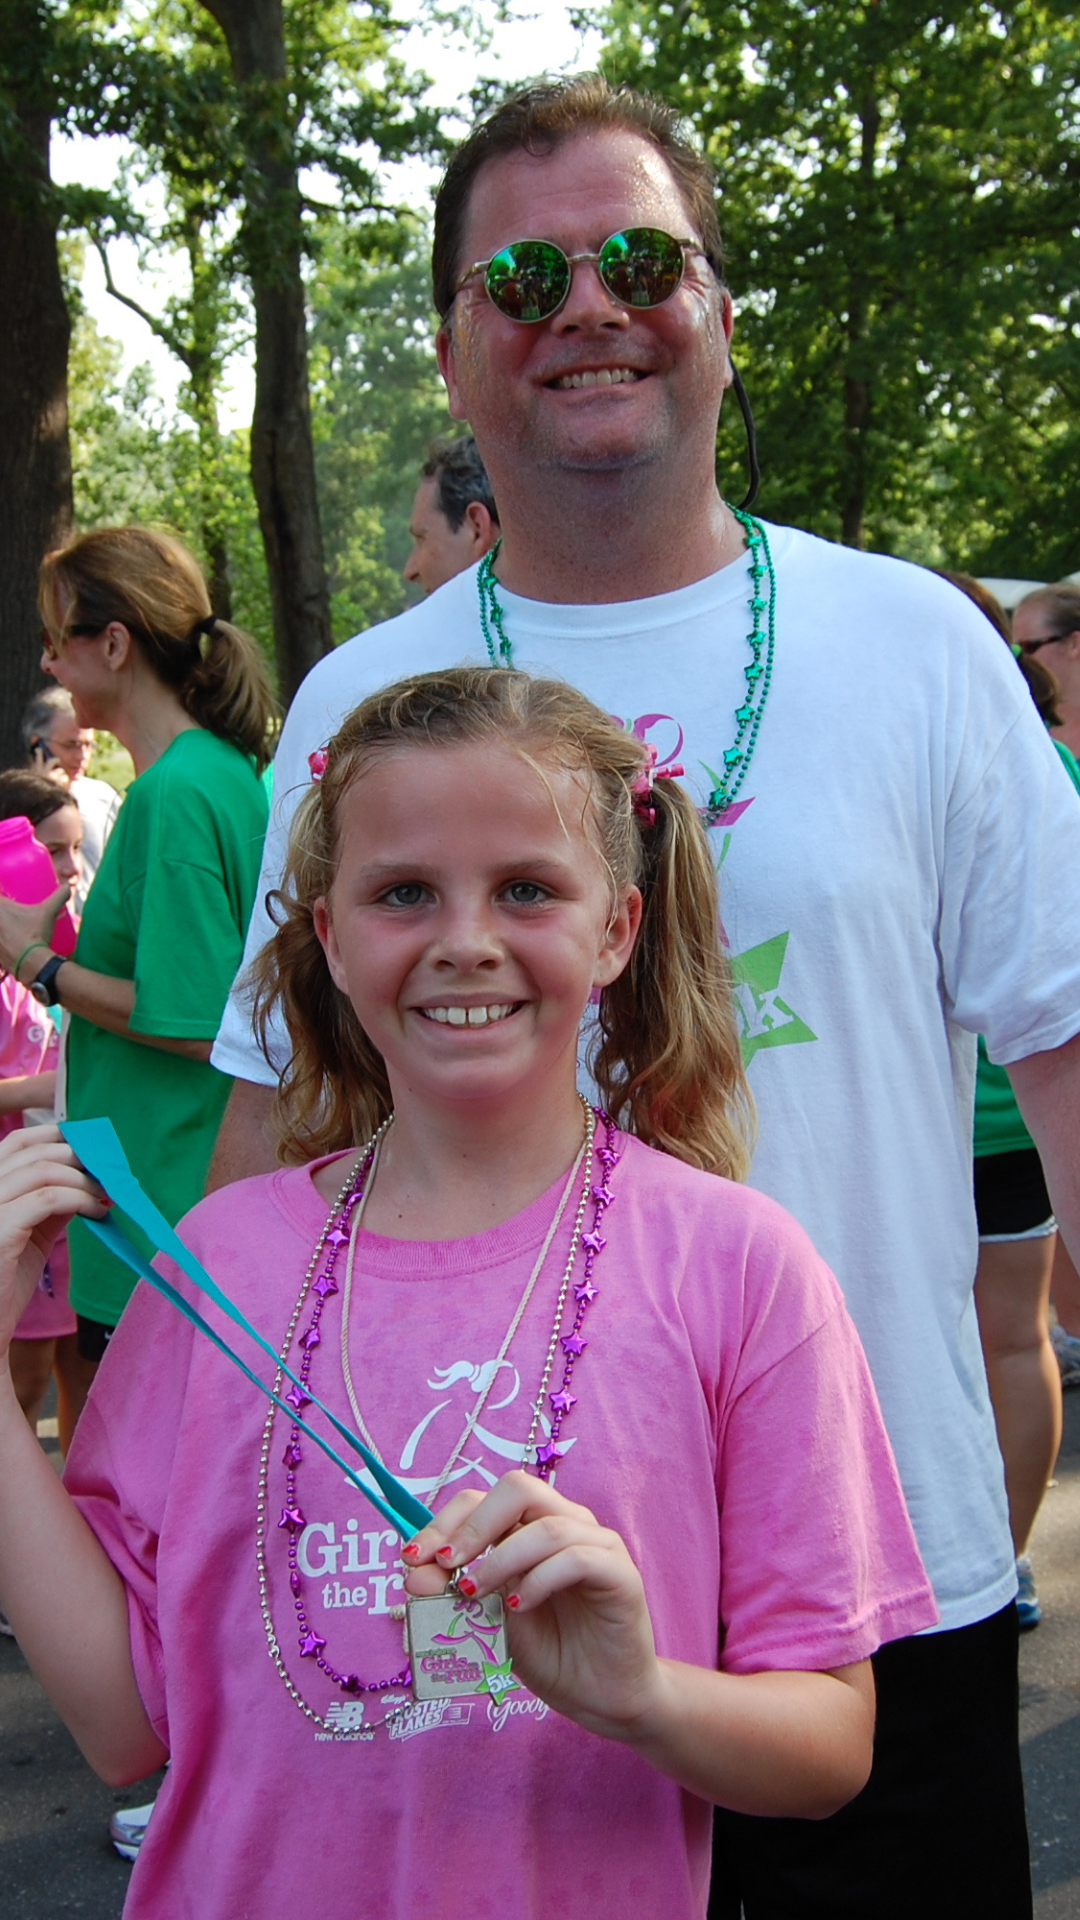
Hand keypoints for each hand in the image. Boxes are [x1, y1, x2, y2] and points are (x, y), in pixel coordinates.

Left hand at [0, 883, 72, 979]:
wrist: (29, 963)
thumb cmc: (35, 934)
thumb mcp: (48, 912)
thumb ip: (58, 897)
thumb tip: (67, 887)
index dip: (2, 895)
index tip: (8, 897)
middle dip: (3, 912)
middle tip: (10, 914)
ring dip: (2, 928)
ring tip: (9, 930)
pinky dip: (2, 943)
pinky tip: (8, 944)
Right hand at [0, 1127, 110, 1358]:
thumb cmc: (3, 1285)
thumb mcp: (31, 1234)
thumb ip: (50, 1204)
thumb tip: (87, 1180)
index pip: (17, 1142)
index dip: (56, 1136)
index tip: (92, 1146)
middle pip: (33, 1151)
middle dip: (78, 1156)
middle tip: (110, 1171)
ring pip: (42, 1171)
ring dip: (83, 1178)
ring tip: (107, 1194)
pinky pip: (47, 1199)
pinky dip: (79, 1198)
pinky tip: (98, 1211)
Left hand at [402, 1471, 661, 1742]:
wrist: (600, 1697)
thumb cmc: (549, 1653)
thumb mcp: (489, 1625)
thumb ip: (456, 1596)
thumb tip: (414, 1575)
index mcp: (531, 1527)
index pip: (484, 1500)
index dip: (444, 1521)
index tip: (413, 1558)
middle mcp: (566, 1524)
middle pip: (519, 1489)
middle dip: (473, 1525)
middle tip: (445, 1563)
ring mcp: (598, 1544)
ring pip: (547, 1525)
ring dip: (500, 1558)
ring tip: (473, 1593)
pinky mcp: (621, 1574)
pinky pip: (578, 1558)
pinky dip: (539, 1579)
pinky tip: (517, 1607)